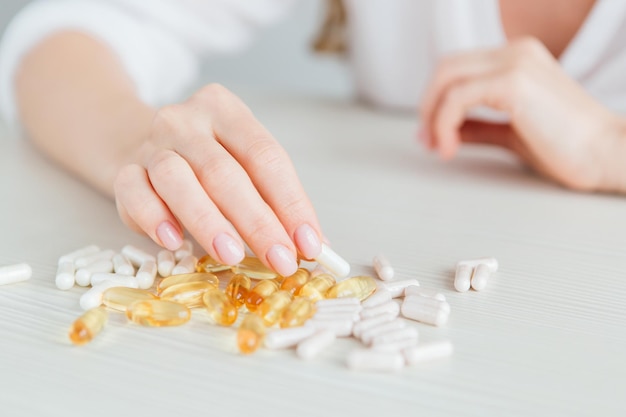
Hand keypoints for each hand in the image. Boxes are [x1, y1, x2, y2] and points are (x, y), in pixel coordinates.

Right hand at [114, 84, 321, 275]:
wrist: (140, 143)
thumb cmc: (205, 161)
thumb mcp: (243, 168)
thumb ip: (275, 202)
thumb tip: (315, 246)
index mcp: (226, 111)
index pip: (266, 156)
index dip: (291, 202)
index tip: (309, 244)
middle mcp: (186, 121)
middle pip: (224, 172)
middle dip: (257, 221)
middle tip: (280, 260)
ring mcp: (151, 144)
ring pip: (177, 180)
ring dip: (208, 221)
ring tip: (232, 255)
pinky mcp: (124, 170)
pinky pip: (134, 193)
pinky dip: (154, 219)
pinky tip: (174, 243)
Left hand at [419, 37, 625, 191]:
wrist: (606, 154)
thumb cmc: (568, 147)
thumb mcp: (510, 132)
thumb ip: (477, 126)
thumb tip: (444, 131)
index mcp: (517, 58)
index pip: (458, 68)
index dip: (435, 100)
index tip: (430, 134)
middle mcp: (515, 53)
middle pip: (446, 67)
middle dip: (428, 105)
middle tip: (427, 140)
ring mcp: (515, 63)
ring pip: (447, 78)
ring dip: (433, 116)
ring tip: (440, 148)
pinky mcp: (514, 82)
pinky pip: (457, 97)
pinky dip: (444, 123)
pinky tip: (450, 148)